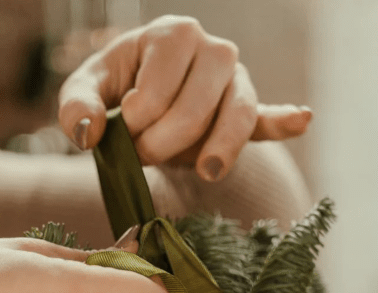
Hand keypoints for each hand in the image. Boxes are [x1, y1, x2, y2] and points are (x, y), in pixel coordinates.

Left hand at [58, 15, 311, 181]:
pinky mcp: (248, 112)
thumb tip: (90, 133)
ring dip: (216, 149)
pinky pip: (265, 118)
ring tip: (205, 172)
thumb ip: (76, 107)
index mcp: (171, 34)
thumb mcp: (84, 92)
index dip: (135, 124)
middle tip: (142, 156)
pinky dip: (283, 121)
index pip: (158, 91)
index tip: (121, 134)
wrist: (143, 105)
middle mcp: (212, 50)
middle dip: (164, 142)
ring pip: (236, 116)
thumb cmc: (114, 93)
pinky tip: (300, 120)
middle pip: (196, 107)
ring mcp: (235, 81)